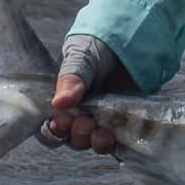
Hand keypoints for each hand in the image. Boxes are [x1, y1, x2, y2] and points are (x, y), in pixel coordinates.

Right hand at [38, 35, 128, 157]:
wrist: (131, 37)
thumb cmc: (98, 45)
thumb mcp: (81, 57)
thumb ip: (71, 78)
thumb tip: (60, 102)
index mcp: (63, 100)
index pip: (52, 124)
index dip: (54, 129)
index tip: (60, 122)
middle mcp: (81, 113)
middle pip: (73, 138)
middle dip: (77, 134)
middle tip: (85, 122)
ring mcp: (103, 119)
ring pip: (94, 143)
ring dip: (96, 142)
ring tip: (102, 133)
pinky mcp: (124, 122)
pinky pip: (119, 142)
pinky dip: (118, 148)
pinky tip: (119, 145)